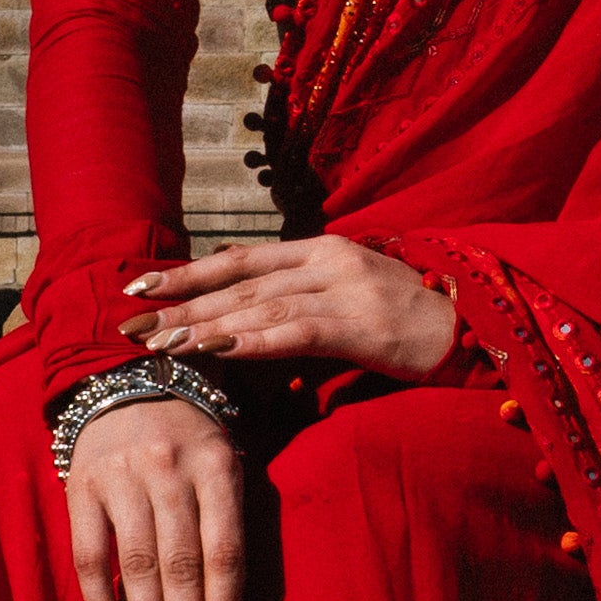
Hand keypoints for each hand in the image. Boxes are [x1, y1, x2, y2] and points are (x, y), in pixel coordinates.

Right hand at [63, 396, 246, 600]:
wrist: (125, 377)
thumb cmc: (188, 436)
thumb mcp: (224, 462)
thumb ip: (226, 526)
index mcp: (218, 465)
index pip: (224, 554)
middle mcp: (170, 470)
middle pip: (181, 569)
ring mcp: (123, 478)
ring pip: (137, 569)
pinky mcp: (82, 488)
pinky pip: (90, 560)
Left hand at [124, 237, 457, 381]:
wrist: (471, 329)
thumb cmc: (408, 322)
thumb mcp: (349, 297)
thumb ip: (300, 300)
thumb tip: (242, 318)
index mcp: (320, 250)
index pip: (241, 258)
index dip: (188, 270)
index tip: (141, 285)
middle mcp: (325, 260)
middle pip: (239, 281)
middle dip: (180, 302)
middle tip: (130, 321)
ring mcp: (344, 289)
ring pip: (257, 306)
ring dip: (203, 325)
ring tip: (158, 343)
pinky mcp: (360, 324)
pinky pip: (293, 332)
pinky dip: (249, 340)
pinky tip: (214, 351)